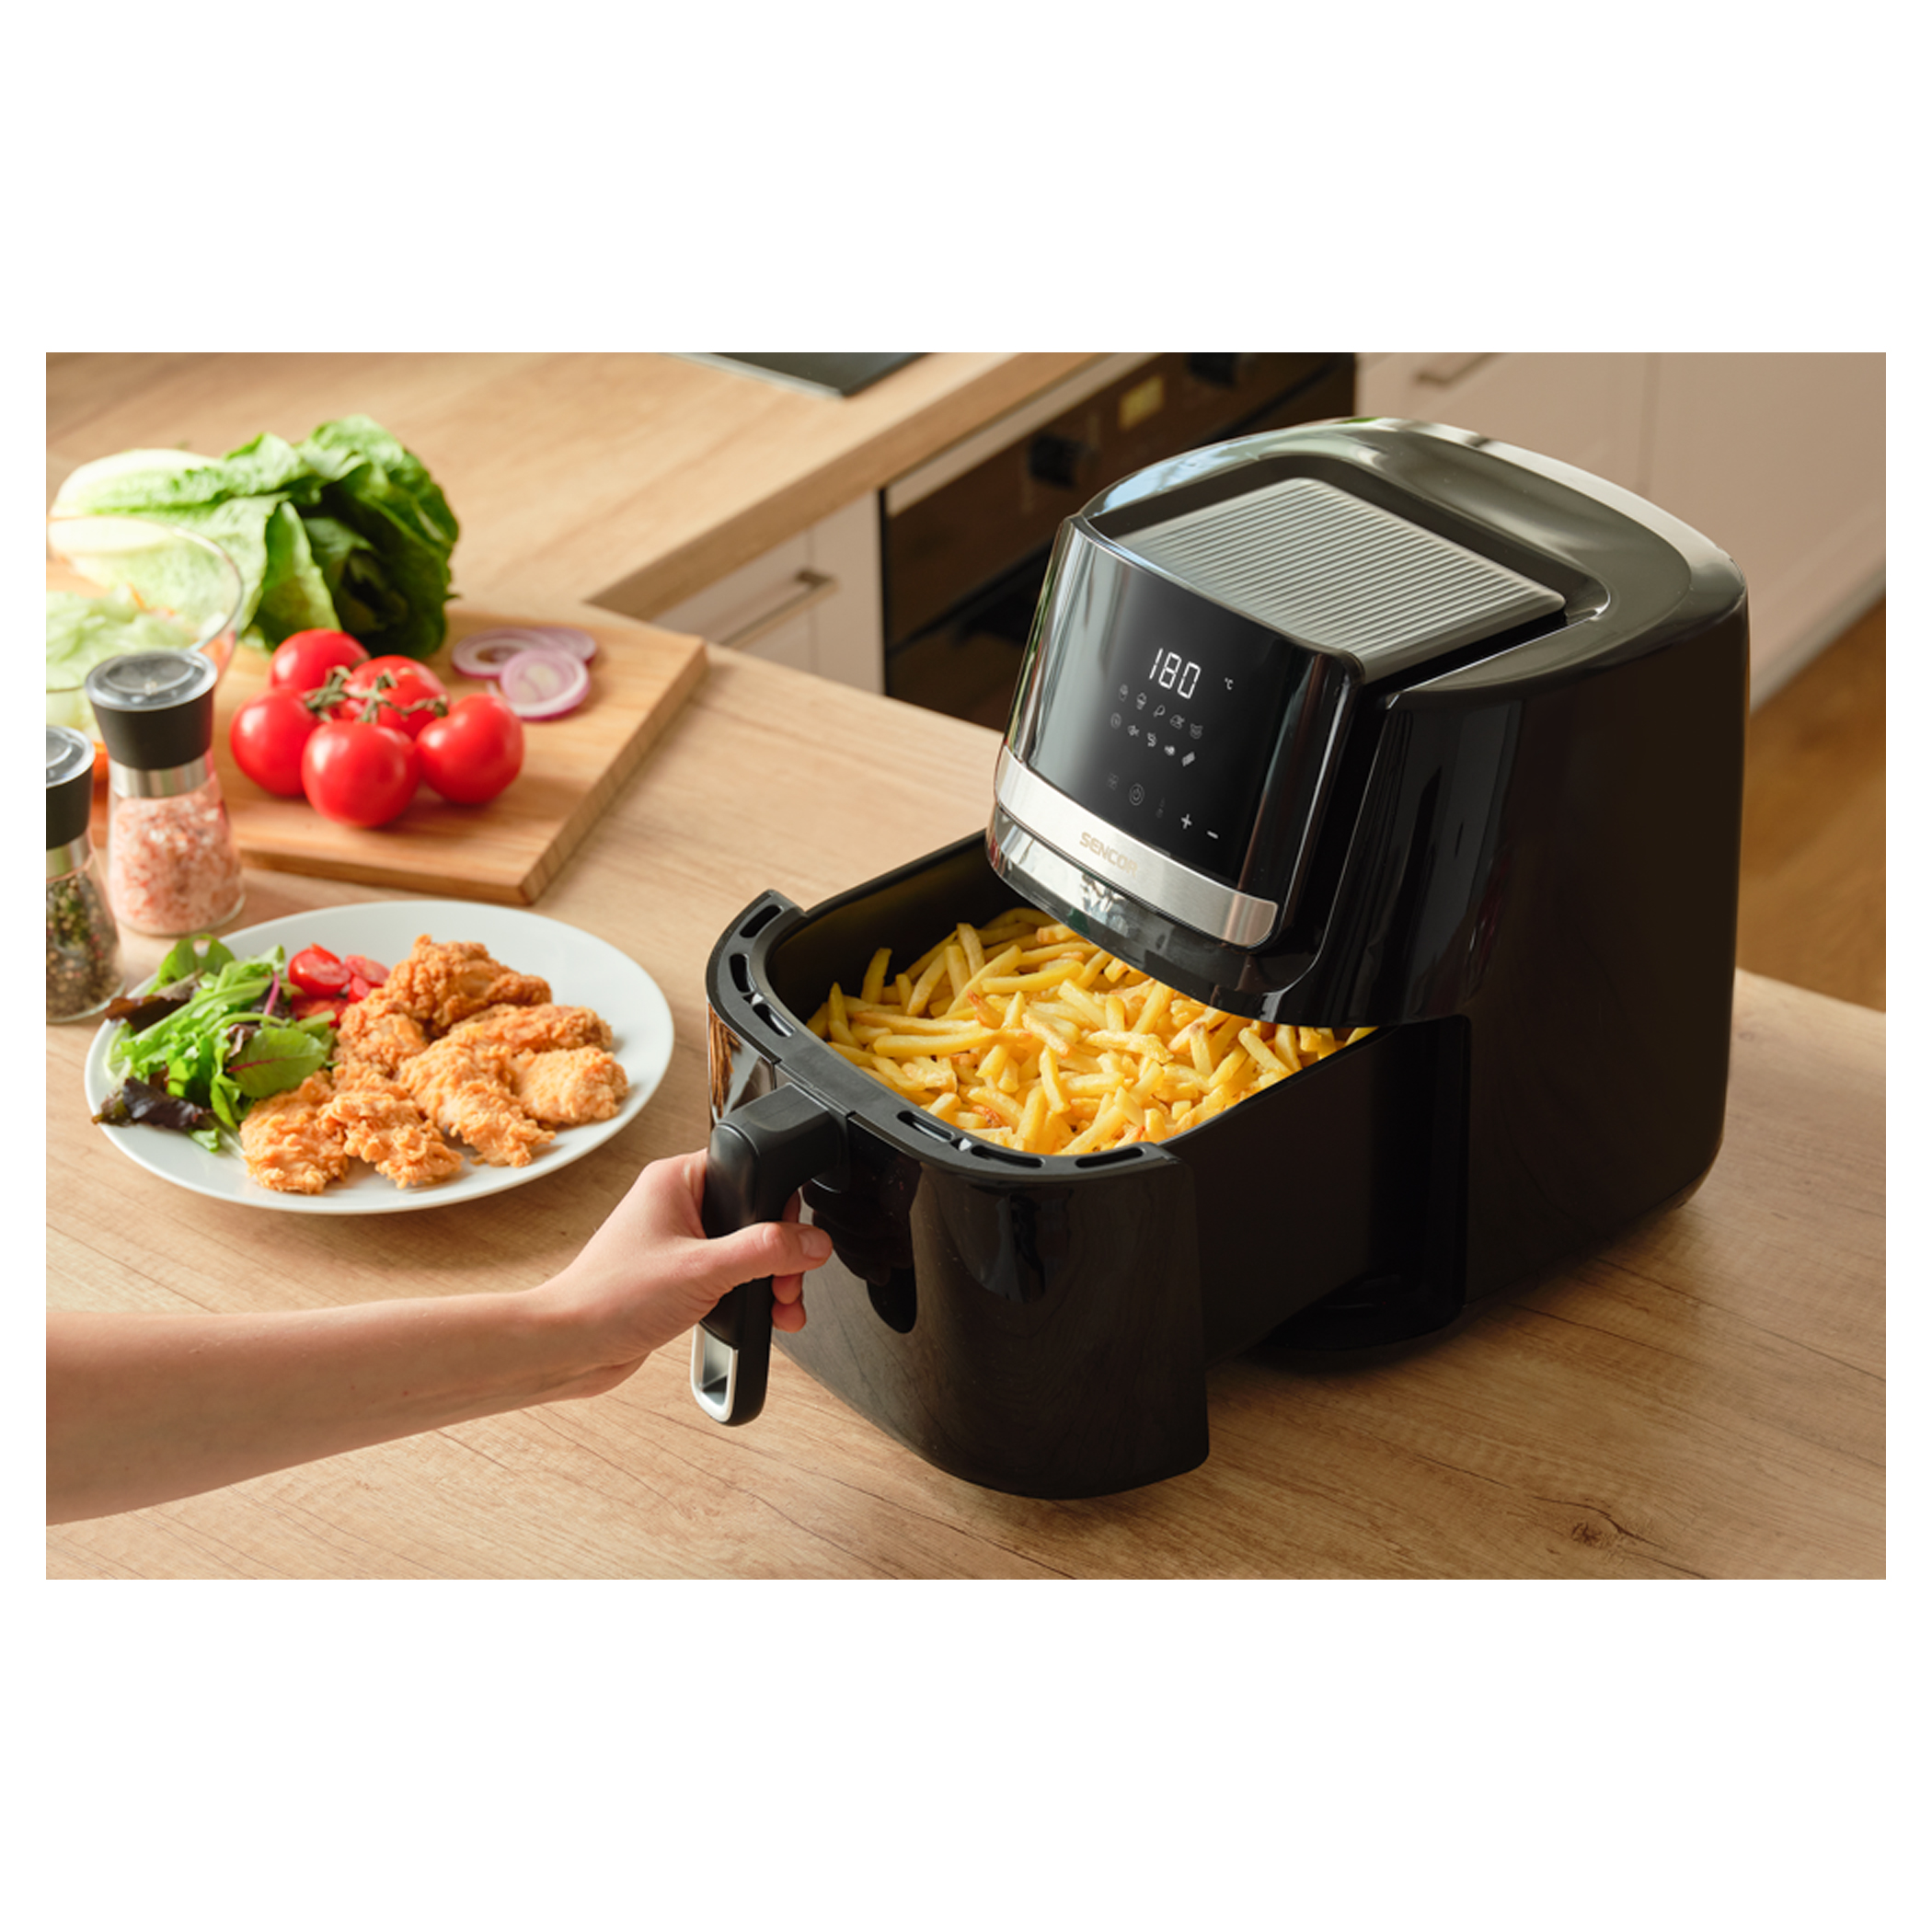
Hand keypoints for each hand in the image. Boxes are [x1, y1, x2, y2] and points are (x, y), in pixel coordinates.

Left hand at [532, 1151, 832, 1399]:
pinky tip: (764, 1316)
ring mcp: (679, 1244)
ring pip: (747, 1250)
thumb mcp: (704, 1269)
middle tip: (788, 1281)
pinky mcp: (680, 1279)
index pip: (750, 1170)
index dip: (778, 1205)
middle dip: (781, 1254)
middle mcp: (677, 1205)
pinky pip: (732, 1278)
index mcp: (677, 1180)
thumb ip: (767, 1251)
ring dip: (771, 1280)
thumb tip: (814, 1241)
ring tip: (782, 1305)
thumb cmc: (609, 1298)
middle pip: (756, 1215)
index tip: (795, 1239)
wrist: (570, 1349)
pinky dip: (752, 1297)